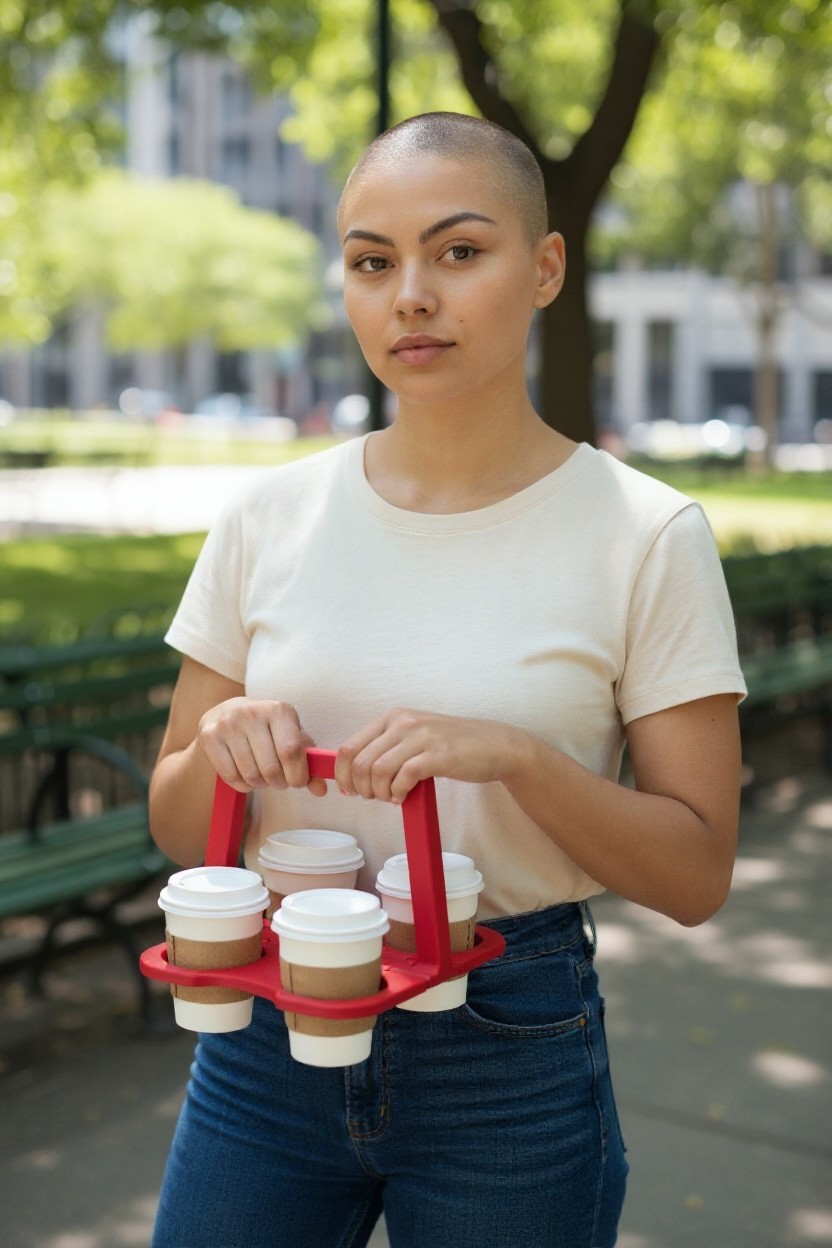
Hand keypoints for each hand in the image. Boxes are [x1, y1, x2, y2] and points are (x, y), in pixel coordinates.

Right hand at [196, 698, 326, 796]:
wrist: (226, 713)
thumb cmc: (267, 730)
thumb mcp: (290, 738)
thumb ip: (309, 764)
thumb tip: (321, 790)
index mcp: (279, 710)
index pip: (292, 751)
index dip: (297, 775)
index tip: (297, 782)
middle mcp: (252, 712)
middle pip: (271, 768)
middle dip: (279, 783)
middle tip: (278, 780)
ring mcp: (228, 723)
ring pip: (250, 775)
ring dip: (260, 784)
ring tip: (262, 776)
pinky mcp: (209, 736)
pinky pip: (230, 776)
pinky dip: (242, 785)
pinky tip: (245, 775)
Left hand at [334, 708, 524, 803]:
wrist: (494, 745)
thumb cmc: (452, 745)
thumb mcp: (415, 736)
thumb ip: (388, 748)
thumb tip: (356, 774)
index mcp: (393, 717)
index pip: (349, 746)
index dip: (342, 774)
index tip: (349, 790)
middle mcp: (403, 723)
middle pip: (359, 762)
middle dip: (361, 787)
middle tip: (375, 797)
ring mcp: (421, 737)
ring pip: (378, 771)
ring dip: (380, 793)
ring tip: (391, 797)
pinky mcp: (437, 755)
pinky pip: (403, 778)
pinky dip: (398, 794)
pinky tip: (404, 797)